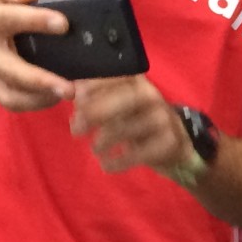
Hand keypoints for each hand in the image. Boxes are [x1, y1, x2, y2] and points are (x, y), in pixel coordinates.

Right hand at [0, 0, 72, 110]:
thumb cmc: (1, 4)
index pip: (9, 19)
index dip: (35, 21)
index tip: (63, 24)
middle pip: (10, 71)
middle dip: (40, 80)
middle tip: (70, 88)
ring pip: (11, 96)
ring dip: (41, 99)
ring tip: (69, 94)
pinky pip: (16, 103)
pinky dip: (38, 104)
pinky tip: (59, 96)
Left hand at [69, 76, 191, 174]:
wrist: (174, 144)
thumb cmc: (136, 120)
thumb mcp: (118, 105)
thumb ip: (95, 99)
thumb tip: (68, 95)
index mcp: (137, 82)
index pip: (117, 76)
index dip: (95, 85)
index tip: (76, 99)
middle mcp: (152, 96)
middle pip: (127, 98)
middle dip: (97, 112)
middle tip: (76, 129)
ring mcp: (163, 119)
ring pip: (130, 127)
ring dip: (105, 139)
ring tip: (94, 149)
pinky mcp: (169, 143)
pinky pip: (140, 153)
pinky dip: (119, 161)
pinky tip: (106, 165)